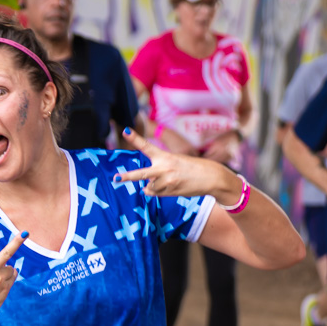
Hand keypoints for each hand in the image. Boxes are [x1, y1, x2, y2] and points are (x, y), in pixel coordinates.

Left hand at [116, 128, 238, 200]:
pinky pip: (156, 193)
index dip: (135, 138)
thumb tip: (144, 190)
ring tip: (170, 181)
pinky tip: (171, 186)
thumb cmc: (192, 168)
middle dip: (127, 177)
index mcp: (164, 156)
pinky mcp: (170, 192)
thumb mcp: (175, 162)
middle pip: (140, 174)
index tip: (125, 131)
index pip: (146, 146)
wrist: (211, 177)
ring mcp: (166, 182)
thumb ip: (157, 173)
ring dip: (154, 186)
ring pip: (149, 187)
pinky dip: (158, 191)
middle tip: (115, 178)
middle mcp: (164, 168)